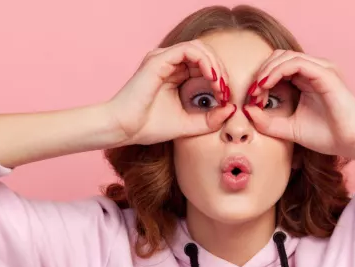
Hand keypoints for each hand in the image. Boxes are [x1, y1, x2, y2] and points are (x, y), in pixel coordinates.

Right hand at [106, 40, 237, 145]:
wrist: (123, 129)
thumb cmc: (148, 127)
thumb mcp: (188, 124)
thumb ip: (209, 119)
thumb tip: (232, 109)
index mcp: (173, 74)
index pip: (204, 65)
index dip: (220, 78)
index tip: (226, 98)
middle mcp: (168, 63)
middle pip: (205, 54)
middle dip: (220, 71)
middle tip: (226, 91)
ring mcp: (163, 59)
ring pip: (199, 48)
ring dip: (215, 65)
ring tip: (220, 85)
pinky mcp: (159, 60)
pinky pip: (189, 50)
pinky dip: (204, 62)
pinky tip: (211, 78)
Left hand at [243, 51, 354, 157]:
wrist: (353, 142)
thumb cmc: (328, 136)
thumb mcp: (289, 129)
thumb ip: (268, 121)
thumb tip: (246, 110)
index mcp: (308, 79)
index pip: (278, 67)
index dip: (261, 78)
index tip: (251, 98)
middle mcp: (315, 70)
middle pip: (279, 57)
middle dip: (261, 72)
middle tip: (252, 93)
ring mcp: (322, 69)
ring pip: (285, 57)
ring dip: (266, 71)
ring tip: (257, 90)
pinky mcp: (326, 74)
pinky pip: (296, 63)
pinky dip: (277, 71)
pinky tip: (267, 85)